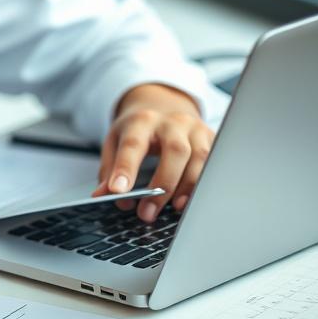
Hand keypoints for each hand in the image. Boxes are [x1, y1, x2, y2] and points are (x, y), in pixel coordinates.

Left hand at [91, 84, 215, 222]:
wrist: (163, 106)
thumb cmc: (137, 129)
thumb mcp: (115, 142)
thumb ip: (109, 169)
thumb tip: (104, 196)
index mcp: (142, 120)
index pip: (133, 144)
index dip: (126, 168)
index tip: (118, 191)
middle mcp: (172, 122)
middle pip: (175, 150)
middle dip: (163, 185)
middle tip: (147, 212)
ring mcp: (195, 129)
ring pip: (199, 158)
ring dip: (188, 187)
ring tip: (174, 209)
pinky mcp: (211, 139)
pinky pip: (213, 164)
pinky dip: (203, 185)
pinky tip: (192, 201)